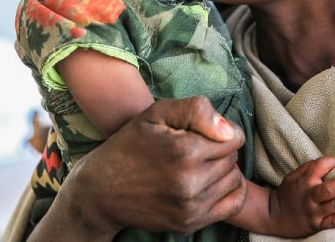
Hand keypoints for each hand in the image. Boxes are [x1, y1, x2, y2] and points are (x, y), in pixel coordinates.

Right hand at [30, 97, 246, 240]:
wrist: (100, 191)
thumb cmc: (130, 145)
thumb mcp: (156, 113)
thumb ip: (196, 111)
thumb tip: (229, 130)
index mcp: (183, 151)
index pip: (234, 137)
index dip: (221, 130)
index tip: (202, 131)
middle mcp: (189, 182)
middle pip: (233, 158)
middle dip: (221, 149)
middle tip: (197, 147)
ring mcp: (190, 207)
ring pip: (234, 180)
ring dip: (224, 170)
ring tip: (200, 164)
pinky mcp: (189, 223)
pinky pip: (232, 205)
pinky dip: (229, 191)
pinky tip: (212, 182)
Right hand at [269, 156, 334, 236]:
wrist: (275, 217)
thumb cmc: (288, 193)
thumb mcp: (293, 176)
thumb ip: (310, 168)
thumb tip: (332, 161)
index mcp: (304, 181)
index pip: (320, 166)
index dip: (333, 161)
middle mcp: (309, 196)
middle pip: (332, 189)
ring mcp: (314, 212)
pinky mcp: (318, 225)